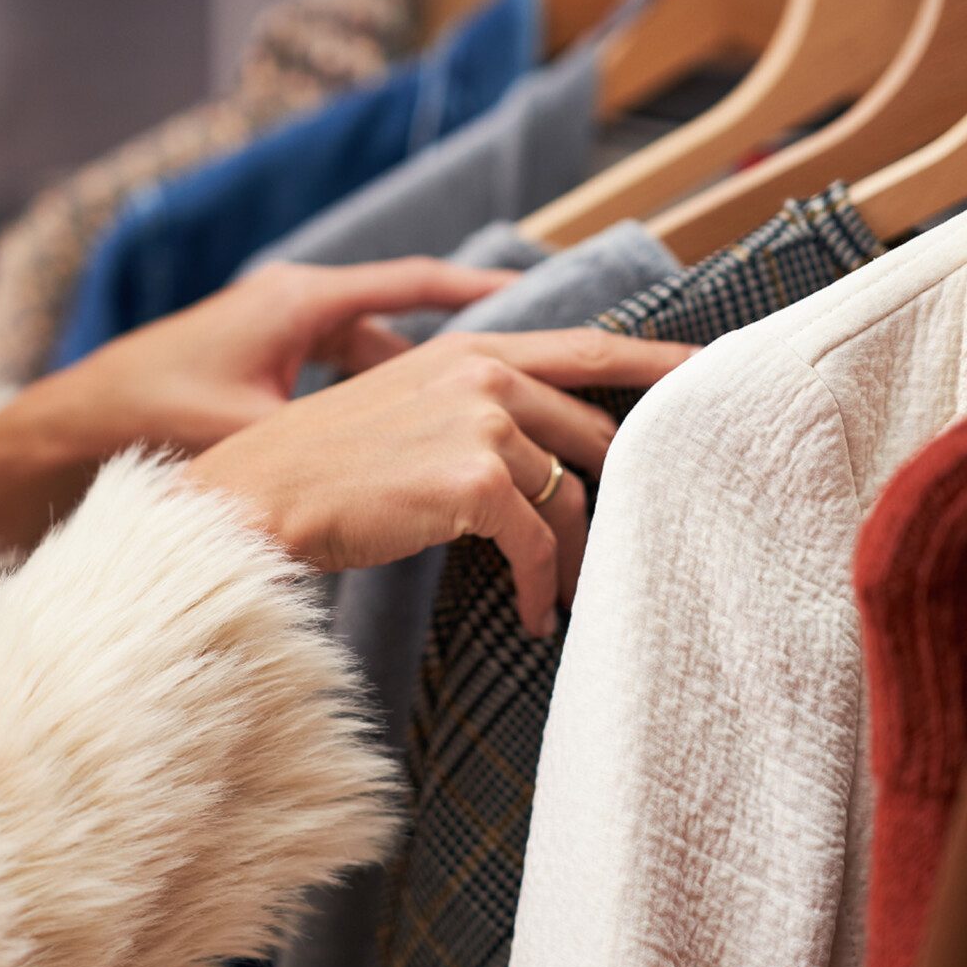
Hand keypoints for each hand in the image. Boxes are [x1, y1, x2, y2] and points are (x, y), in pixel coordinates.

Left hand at [0, 259, 514, 550]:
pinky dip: (381, 404)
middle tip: (535, 367)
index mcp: (299, 304)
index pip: (411, 284)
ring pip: (378, 353)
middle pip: (407, 316)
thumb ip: (322, 439)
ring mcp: (280, 334)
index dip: (478, 289)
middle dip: (469, 343)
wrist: (71, 425)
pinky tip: (410, 448)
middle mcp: (296, 305)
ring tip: (490, 424)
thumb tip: (391, 472)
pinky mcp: (264, 368)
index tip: (535, 291)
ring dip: (426, 388)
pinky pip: (346, 377)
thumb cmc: (149, 421)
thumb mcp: (242, 428)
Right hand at [186, 331, 695, 635]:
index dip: (657, 363)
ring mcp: (482, 422)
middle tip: (629, 539)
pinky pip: (537, 545)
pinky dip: (544, 588)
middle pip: (593, 434)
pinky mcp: (474, 479)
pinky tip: (537, 618)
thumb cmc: (320, 466)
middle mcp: (484, 372)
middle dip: (618, 492)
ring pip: (569, 496)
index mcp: (471, 348)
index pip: (589, 348)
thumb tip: (536, 456)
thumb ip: (472, 409)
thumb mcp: (404, 407)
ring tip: (563, 597)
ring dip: (572, 559)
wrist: (257, 495)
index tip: (710, 372)